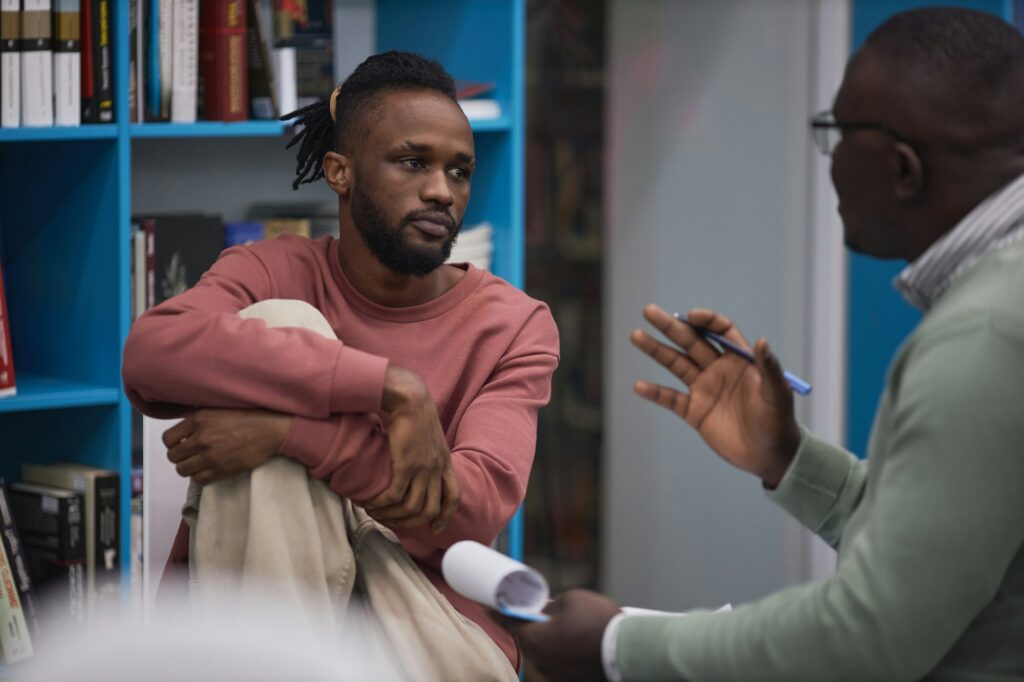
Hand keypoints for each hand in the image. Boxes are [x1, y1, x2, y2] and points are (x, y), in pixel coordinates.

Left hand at [163, 408, 292, 484]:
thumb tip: (182, 428)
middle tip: (190, 454)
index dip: (172, 443)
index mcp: (198, 420)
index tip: (180, 443)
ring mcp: (211, 456)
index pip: (167, 439)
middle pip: (173, 456)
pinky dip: (200, 476)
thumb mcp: (218, 408)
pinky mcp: (222, 470)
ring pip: (182, 470)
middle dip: (179, 456)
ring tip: (197, 463)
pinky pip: (198, 480)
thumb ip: (197, 416)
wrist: (270, 429)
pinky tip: (208, 469)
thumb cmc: (248, 416)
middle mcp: (201, 438)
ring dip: (188, 467)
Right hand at [365, 365, 460, 533]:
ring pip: (411, 507)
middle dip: (412, 524)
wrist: (410, 399)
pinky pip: (395, 495)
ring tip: (376, 515)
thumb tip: (417, 466)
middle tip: (394, 525)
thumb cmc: (416, 415)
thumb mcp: (430, 438)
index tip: (435, 529)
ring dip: (392, 516)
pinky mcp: (406, 465)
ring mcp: (423, 468)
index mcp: (445, 463)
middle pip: (431, 509)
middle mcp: (437, 470)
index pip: (453, 498)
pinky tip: (370, 505)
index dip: (446, 517)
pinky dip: (382, 505)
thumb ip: (429, 454)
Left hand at [492, 589, 619, 681]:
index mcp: (535, 639)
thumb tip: (546, 609)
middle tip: (536, 612)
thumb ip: (552, 604)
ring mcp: (556, 675)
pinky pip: (560, 664)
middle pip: (528, 640)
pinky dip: (564, 653)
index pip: (508, 623)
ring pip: (546, 653)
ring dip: (550, 641)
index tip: (486, 605)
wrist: (629, 649)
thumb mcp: (572, 599)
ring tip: (568, 628)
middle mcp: (541, 662)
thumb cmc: (600, 622)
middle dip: (531, 626)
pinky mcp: (571, 681)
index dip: (496, 612)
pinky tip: (577, 643)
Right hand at [631, 304, 800, 486]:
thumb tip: (762, 341)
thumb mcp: (778, 394)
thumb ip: (769, 368)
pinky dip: (654, 392)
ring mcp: (704, 389)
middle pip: (690, 341)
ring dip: (656, 350)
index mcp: (739, 360)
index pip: (719, 331)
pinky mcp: (694, 411)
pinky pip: (670, 398)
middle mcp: (718, 369)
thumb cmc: (779, 422)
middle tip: (648, 312)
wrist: (769, 456)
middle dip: (670, 326)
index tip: (690, 317)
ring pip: (675, 364)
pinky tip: (639, 386)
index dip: (706, 321)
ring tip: (636, 336)